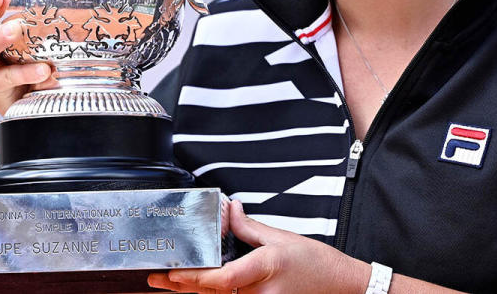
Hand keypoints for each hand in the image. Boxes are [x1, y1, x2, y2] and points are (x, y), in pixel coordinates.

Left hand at [148, 200, 367, 293]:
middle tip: (157, 279)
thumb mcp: (281, 238)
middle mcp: (262, 291)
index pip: (223, 279)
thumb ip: (249, 227)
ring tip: (167, 284)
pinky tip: (194, 290)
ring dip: (194, 292)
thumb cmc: (316, 263)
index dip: (196, 278)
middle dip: (183, 286)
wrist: (340, 286)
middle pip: (214, 293)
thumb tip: (229, 210)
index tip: (175, 271)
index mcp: (266, 267)